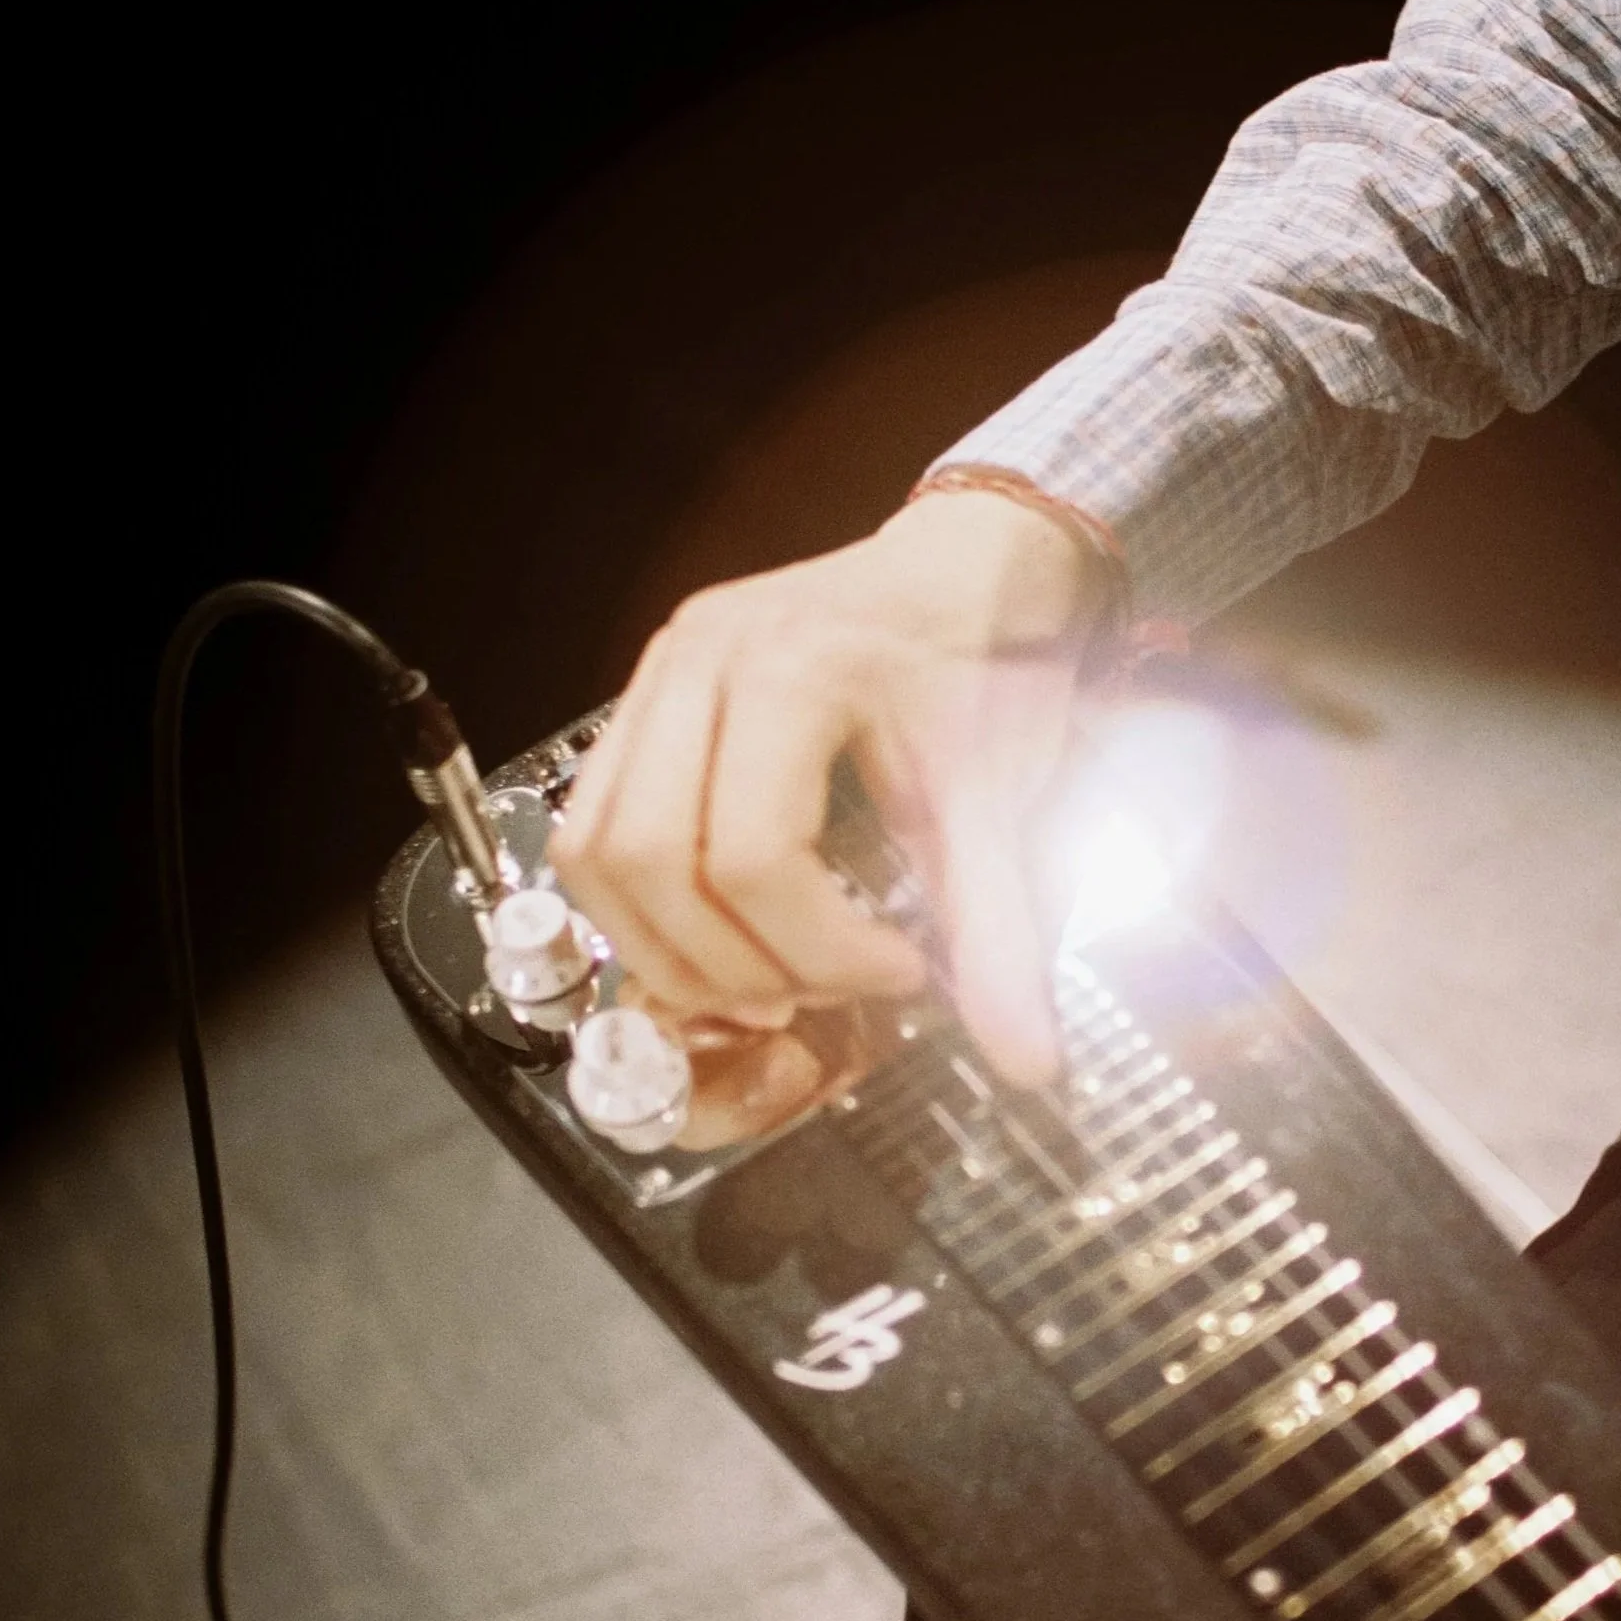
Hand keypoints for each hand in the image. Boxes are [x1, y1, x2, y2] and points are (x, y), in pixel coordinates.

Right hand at [553, 488, 1110, 1082]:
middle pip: (647, 860)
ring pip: (594, 849)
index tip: (901, 973)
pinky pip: (592, 823)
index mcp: (793, 669)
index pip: (752, 857)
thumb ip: (1000, 931)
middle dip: (725, 964)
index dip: (819, 950)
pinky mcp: (644, 696)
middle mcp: (700, 660)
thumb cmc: (989, 659)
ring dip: (662, 945)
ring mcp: (658, 672)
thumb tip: (1027, 1061)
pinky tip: (723, 930)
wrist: (975, 559)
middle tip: (814, 996)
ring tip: (762, 980)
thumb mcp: (1003, 792)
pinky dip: (640, 902)